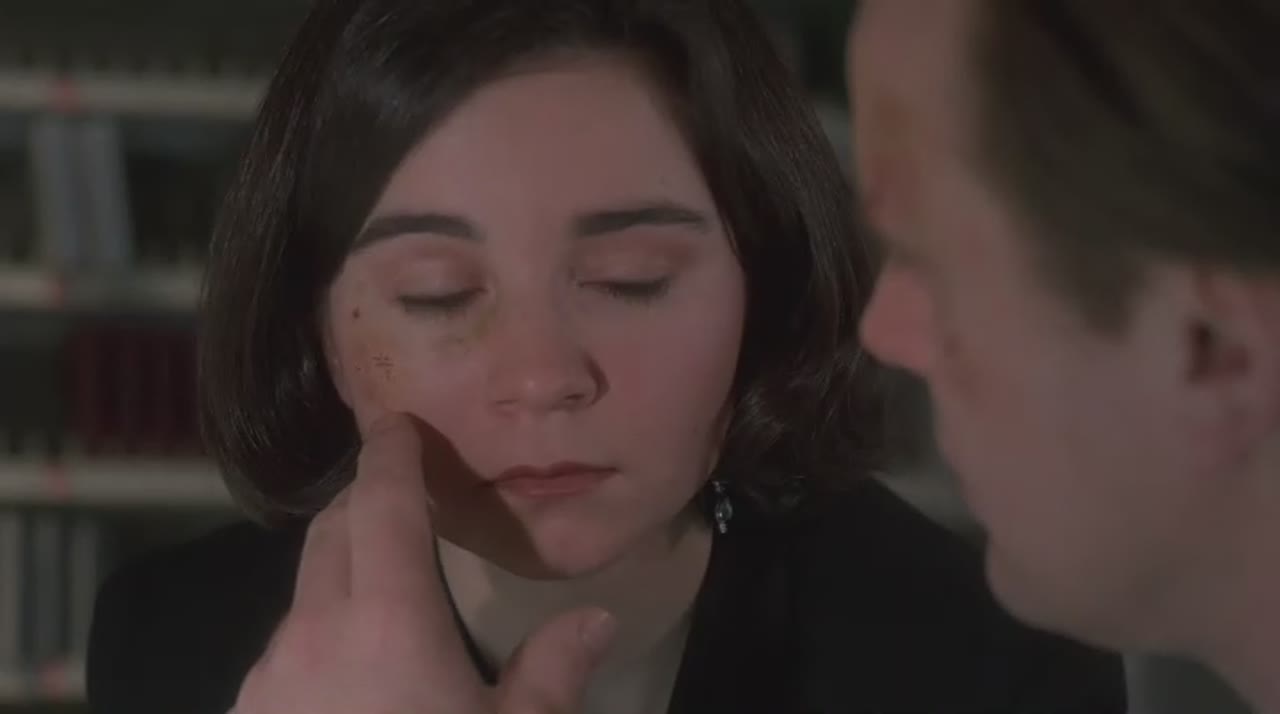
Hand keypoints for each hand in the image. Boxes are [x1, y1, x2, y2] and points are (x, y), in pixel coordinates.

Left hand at [233, 413, 616, 713]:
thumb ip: (551, 673)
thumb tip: (594, 620)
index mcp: (388, 622)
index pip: (382, 505)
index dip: (391, 455)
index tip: (398, 422)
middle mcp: (313, 633)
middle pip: (330, 533)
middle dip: (363, 500)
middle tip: (402, 493)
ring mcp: (268, 679)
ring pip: (303, 594)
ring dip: (340, 572)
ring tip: (385, 595)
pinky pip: (282, 651)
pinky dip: (316, 633)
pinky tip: (349, 679)